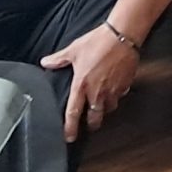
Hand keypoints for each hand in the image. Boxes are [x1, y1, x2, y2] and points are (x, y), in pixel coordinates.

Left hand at [40, 23, 137, 141]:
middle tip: (90, 124)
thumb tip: (45, 62)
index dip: (70, 128)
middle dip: (92, 123)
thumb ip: (59, 59)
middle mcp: (97, 91)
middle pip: (95, 118)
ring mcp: (113, 89)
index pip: (73, 112)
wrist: (123, 34)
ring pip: (109, 108)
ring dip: (105, 108)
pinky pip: (120, 95)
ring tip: (102, 105)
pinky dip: (117, 95)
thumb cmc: (98, 41)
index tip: (69, 137)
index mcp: (81, 85)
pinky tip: (115, 89)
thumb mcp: (74, 49)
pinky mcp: (125, 84)